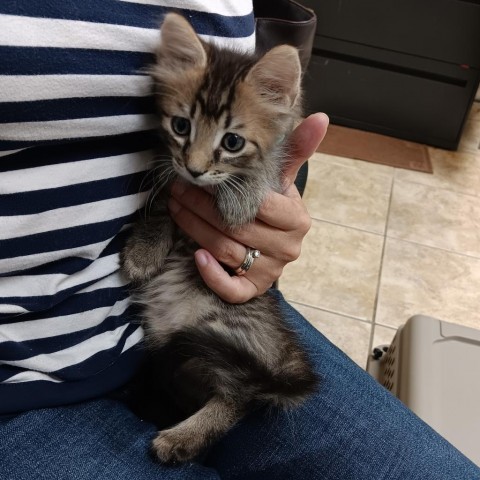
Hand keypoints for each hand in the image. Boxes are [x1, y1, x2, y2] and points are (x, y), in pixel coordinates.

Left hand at [168, 113, 328, 302]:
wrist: (271, 240)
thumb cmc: (271, 205)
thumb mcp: (280, 179)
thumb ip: (295, 151)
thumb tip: (321, 118)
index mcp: (296, 219)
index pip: (259, 205)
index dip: (227, 192)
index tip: (201, 178)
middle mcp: (288, 248)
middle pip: (237, 228)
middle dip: (201, 208)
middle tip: (178, 190)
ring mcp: (272, 270)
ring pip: (227, 252)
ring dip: (196, 230)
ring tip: (177, 210)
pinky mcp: (256, 288)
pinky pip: (233, 290)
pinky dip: (212, 275)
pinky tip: (197, 256)